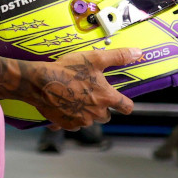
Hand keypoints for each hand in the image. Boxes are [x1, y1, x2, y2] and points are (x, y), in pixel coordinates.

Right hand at [24, 47, 140, 129]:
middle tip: (89, 95)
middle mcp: (96, 113)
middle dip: (101, 108)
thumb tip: (138, 53)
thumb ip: (118, 56)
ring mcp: (81, 121)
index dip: (125, 104)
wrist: (39, 83)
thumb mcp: (94, 59)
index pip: (126, 107)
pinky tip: (62, 105)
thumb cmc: (67, 70)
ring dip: (84, 112)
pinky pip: (72, 124)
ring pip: (88, 120)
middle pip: (106, 116)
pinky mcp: (66, 124)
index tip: (122, 101)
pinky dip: (69, 117)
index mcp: (106, 98)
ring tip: (73, 98)